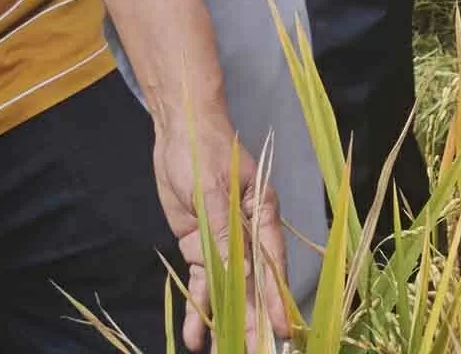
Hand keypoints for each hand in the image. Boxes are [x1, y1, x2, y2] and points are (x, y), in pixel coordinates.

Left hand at [152, 103, 287, 352]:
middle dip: (252, 320)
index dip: (275, 299)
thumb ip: (223, 234)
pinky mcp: (200, 244)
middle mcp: (248, 231)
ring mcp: (224, 240)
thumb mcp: (211, 191)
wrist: (179, 128)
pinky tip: (195, 336)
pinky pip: (203, 281)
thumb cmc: (203, 149)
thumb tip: (239, 276)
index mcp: (262, 213)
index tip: (281, 330)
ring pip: (227, 288)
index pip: (271, 263)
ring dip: (225, 321)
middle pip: (252, 282)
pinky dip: (199, 307)